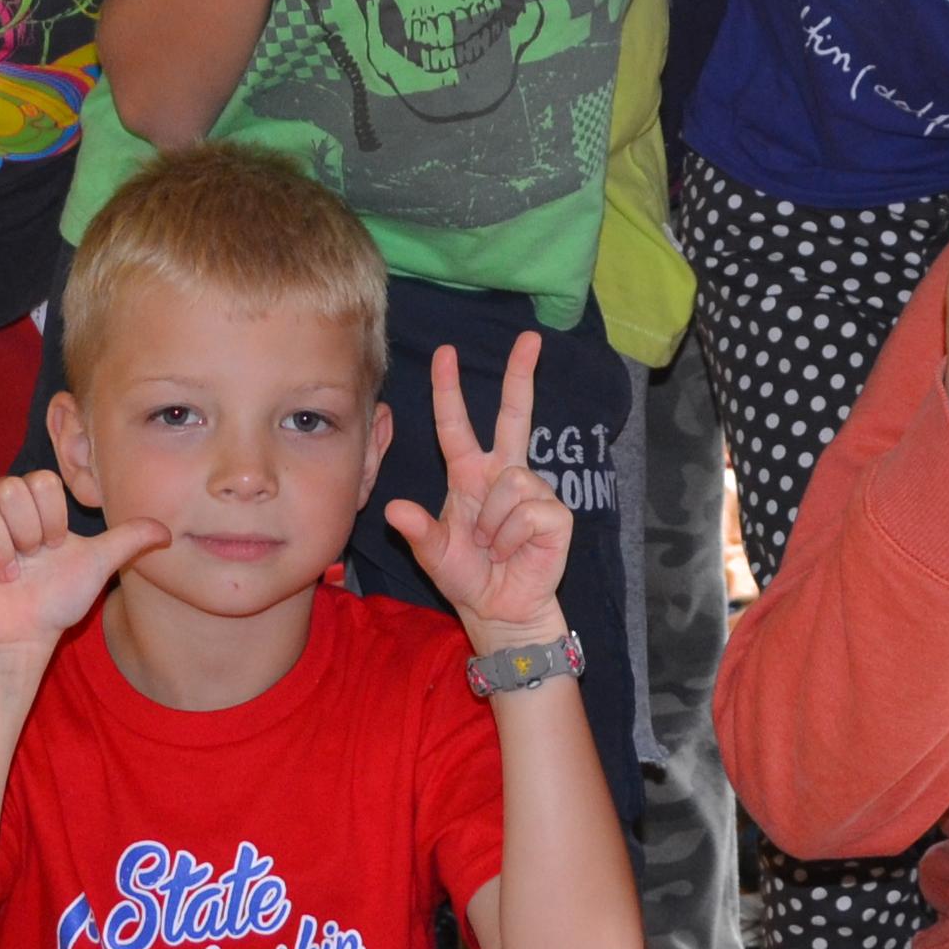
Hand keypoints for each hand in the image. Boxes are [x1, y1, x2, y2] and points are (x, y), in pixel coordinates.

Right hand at [0, 440, 167, 659]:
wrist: (20, 638)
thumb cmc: (52, 600)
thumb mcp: (94, 564)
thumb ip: (127, 540)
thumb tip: (168, 530)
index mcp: (27, 500)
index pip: (42, 483)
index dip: (53, 520)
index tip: (51, 549)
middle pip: (14, 489)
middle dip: (29, 534)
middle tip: (25, 564)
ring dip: (2, 547)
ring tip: (3, 571)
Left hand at [380, 338, 572, 646]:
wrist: (501, 610)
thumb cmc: (469, 577)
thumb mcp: (435, 555)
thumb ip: (418, 532)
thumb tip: (393, 509)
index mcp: (469, 475)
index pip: (457, 425)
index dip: (449, 390)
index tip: (445, 353)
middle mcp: (503, 474)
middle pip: (515, 414)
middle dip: (521, 375)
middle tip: (529, 338)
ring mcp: (533, 491)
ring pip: (510, 483)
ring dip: (494, 524)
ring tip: (494, 547)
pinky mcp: (556, 514)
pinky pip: (528, 511)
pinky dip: (514, 537)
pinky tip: (516, 551)